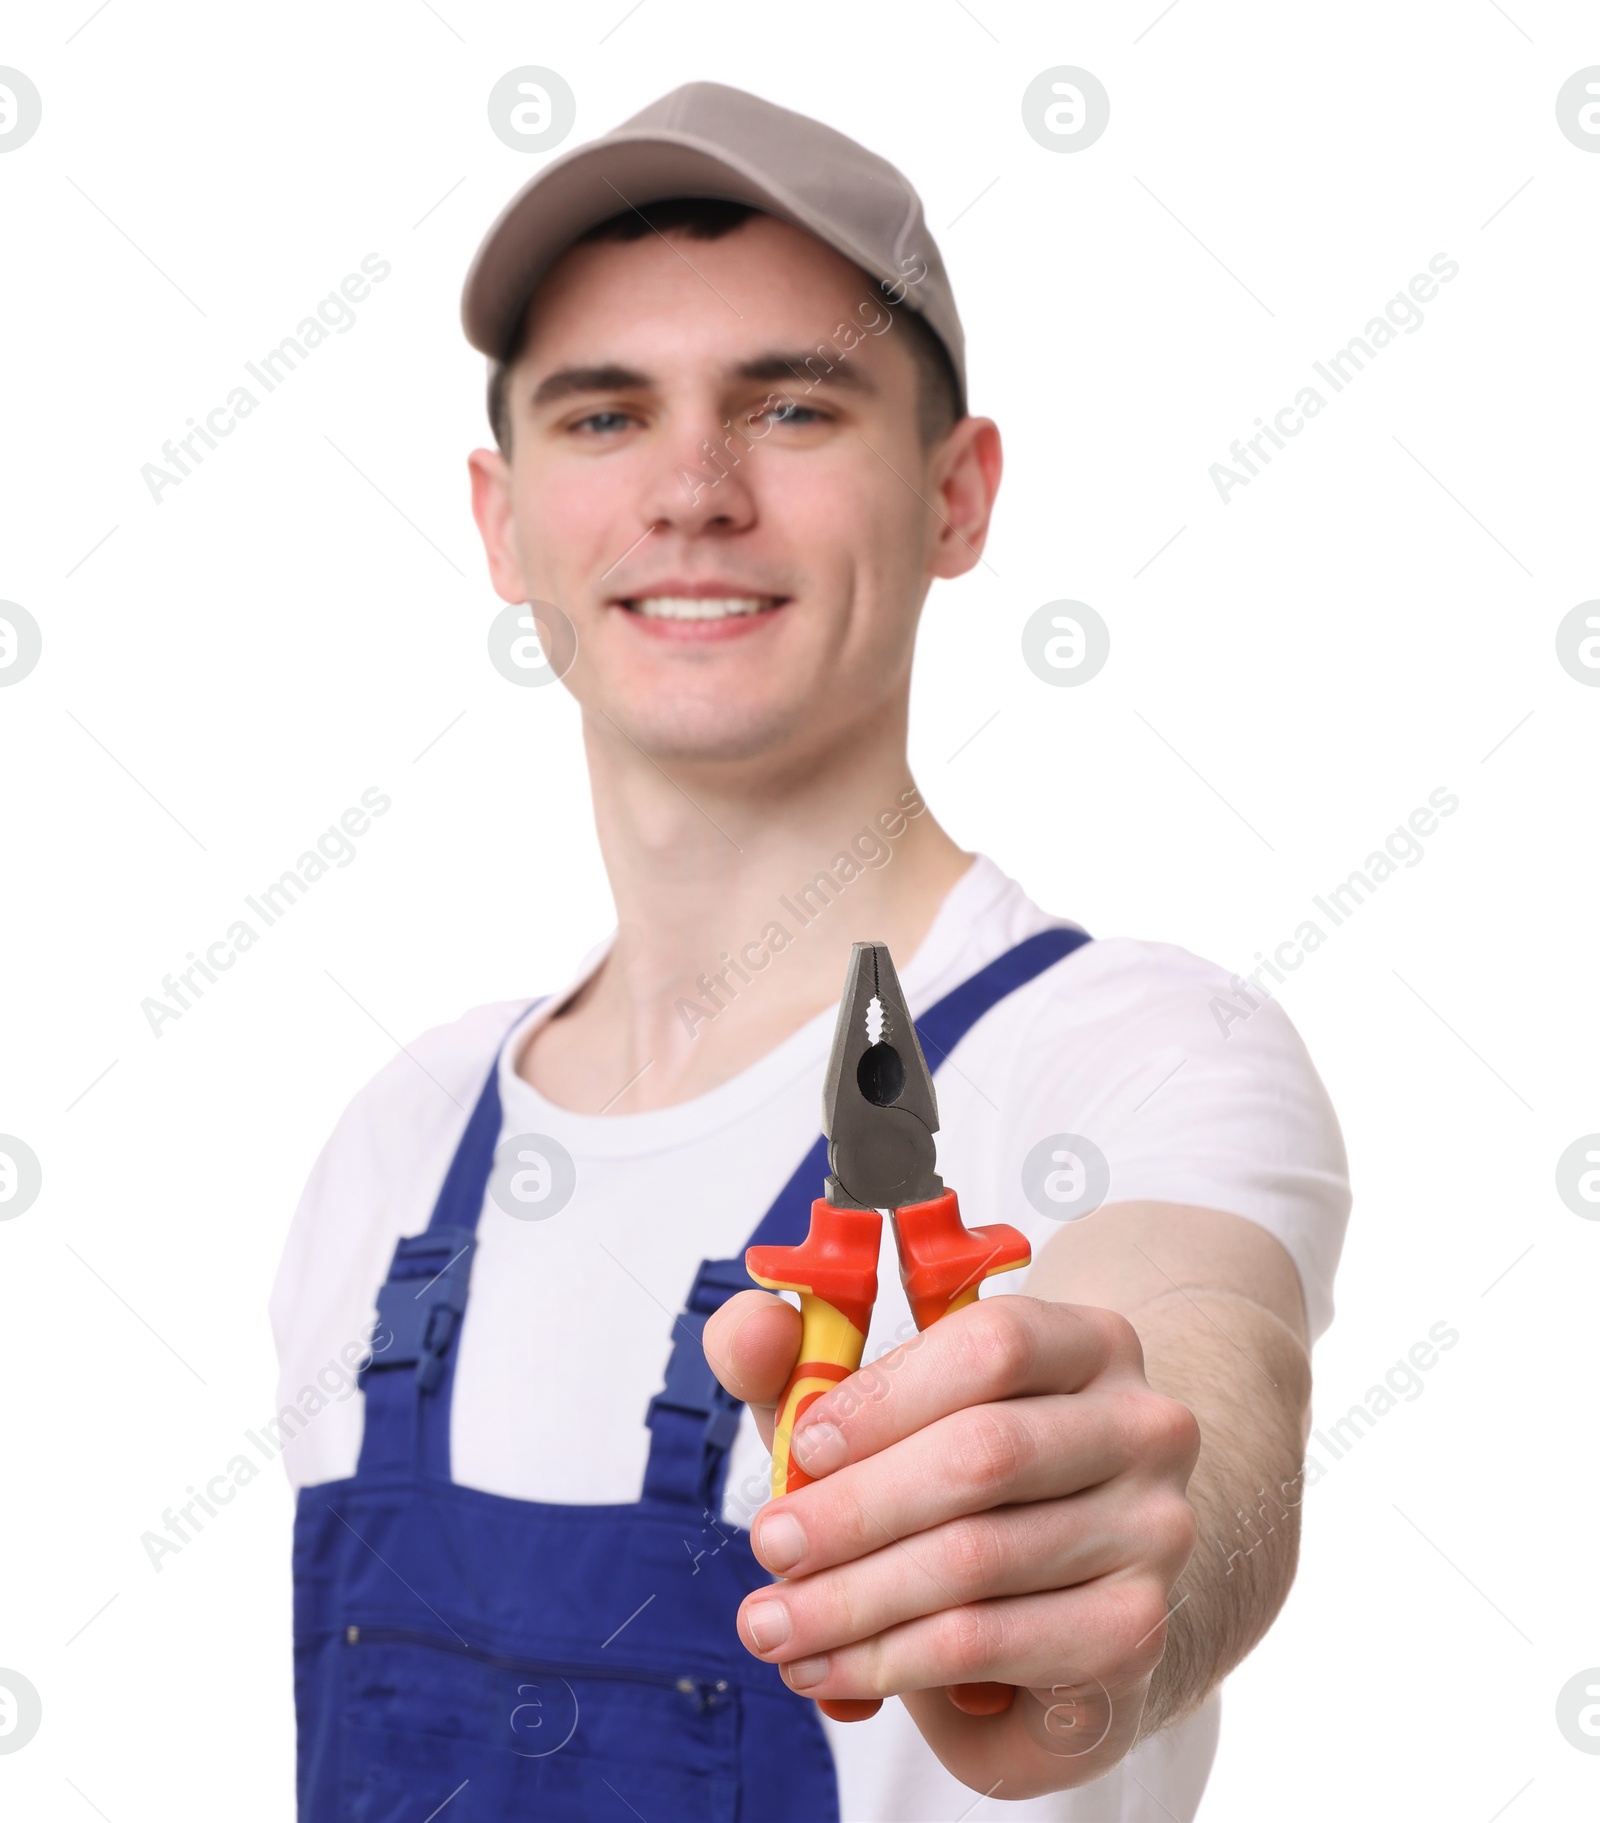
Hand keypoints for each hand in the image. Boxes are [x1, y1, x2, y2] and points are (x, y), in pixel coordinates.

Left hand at [702, 1290, 1200, 1797]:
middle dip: (854, 1509)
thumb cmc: (960, 1482)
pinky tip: (831, 1669)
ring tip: (774, 1624)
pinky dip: (892, 1660)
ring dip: (853, 1600)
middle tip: (769, 1547)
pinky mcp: (1133, 1630)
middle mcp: (1141, 1426)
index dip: (889, 1394)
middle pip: (984, 1456)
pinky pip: (991, 1642)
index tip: (802, 1445)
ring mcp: (1151, 1530)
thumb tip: (751, 1327)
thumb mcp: (879, 1411)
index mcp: (1085, 1343)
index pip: (994, 1345)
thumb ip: (801, 1359)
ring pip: (977, 1560)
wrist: (1067, 1593)